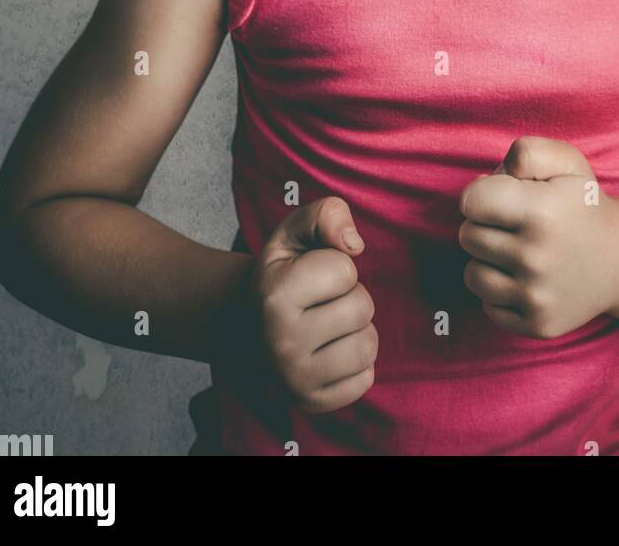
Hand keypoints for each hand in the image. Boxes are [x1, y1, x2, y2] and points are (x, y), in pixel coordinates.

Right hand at [245, 197, 377, 414]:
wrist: (250, 326)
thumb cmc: (284, 272)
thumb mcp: (295, 231)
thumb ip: (327, 214)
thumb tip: (355, 244)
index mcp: (274, 295)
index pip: (345, 270)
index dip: (337, 266)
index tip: (311, 275)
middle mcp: (281, 342)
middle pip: (362, 308)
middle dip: (351, 296)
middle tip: (323, 302)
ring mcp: (295, 379)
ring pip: (367, 346)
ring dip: (358, 330)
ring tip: (330, 325)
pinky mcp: (312, 403)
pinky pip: (366, 379)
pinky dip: (357, 363)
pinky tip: (331, 351)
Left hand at [458, 137, 618, 338]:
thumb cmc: (583, 205)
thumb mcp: (565, 162)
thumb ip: (525, 153)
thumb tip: (483, 183)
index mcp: (542, 212)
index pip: (470, 201)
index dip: (481, 194)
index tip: (501, 196)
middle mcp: (538, 258)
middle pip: (468, 236)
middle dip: (485, 225)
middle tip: (516, 224)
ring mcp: (538, 296)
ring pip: (473, 274)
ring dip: (488, 261)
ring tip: (519, 251)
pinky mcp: (538, 325)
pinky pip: (488, 306)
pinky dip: (500, 292)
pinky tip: (526, 278)